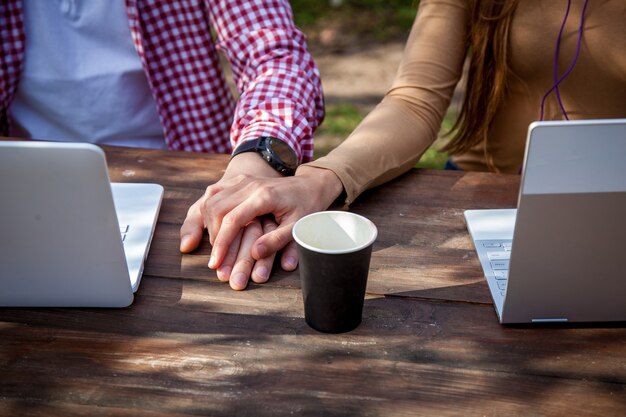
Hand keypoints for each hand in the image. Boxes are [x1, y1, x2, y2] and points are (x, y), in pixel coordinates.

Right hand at [201, 164, 343, 272]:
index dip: (221, 242)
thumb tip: (255, 254)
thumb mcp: (298, 226)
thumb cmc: (307, 207)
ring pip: (212, 199)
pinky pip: (216, 193)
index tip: (215, 262)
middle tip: (215, 257)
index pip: (232, 219)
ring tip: (215, 245)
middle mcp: (250, 184)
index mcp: (264, 196)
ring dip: (208, 223)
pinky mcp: (240, 180)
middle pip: (217, 208)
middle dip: (212, 235)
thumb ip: (277, 240)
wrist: (311, 184)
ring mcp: (243, 180)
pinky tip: (213, 227)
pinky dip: (210, 210)